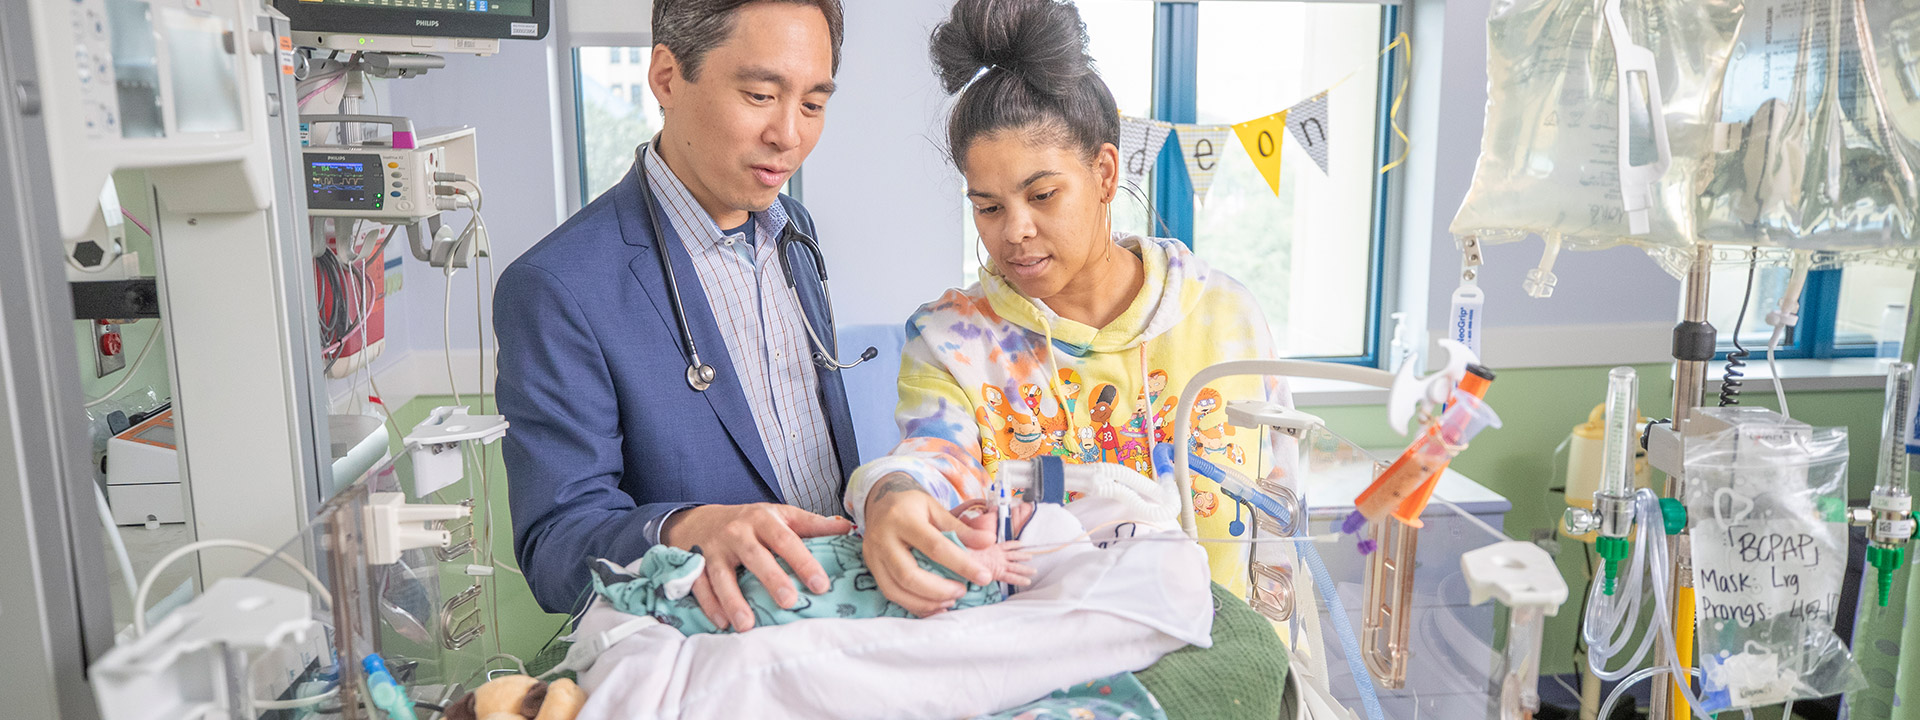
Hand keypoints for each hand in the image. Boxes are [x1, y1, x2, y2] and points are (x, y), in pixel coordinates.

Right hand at [661, 503, 853, 631]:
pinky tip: (723, 623)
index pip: (787, 540)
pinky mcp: (694, 565)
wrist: (701, 519)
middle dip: (771, 579)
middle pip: (755, 556)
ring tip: (747, 625)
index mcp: (763, 519)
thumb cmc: (751, 522)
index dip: (804, 561)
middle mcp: (737, 532)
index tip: (821, 584)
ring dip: (734, 600)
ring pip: (723, 575)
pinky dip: (710, 605)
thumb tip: (847, 529)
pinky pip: (700, 587)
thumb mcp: (780, 515)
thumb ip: (812, 525)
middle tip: (789, 601)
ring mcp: (714, 549)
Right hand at [860, 475, 994, 616]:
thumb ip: (961, 528)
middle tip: (963, 591)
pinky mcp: (871, 568)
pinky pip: (890, 593)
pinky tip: (934, 605)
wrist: (879, 500)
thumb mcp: (937, 508)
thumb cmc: (912, 505)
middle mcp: (883, 539)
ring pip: (896, 590)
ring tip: (950, 600)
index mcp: (903, 519)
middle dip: (939, 590)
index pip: (934, 547)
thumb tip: (989, 541)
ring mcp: (873, 556)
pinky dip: (914, 605)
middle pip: (909, 575)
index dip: (961, 564)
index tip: (984, 576)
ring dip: (926, 602)